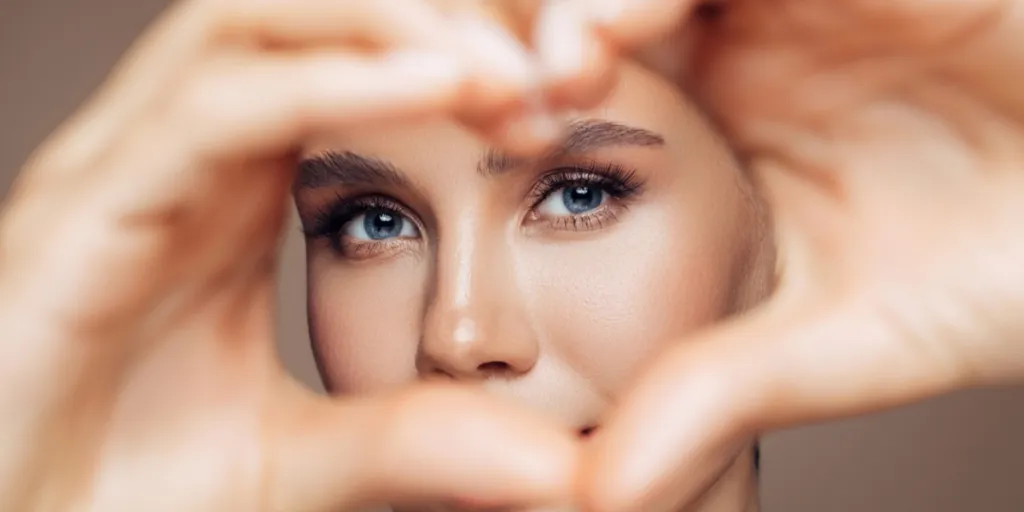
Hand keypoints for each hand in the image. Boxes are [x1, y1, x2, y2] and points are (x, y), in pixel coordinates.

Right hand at [0, 1, 576, 509]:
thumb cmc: (123, 500)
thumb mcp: (303, 464)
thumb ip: (418, 444)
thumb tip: (562, 468)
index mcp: (231, 195)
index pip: (348, 65)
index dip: (459, 62)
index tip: (566, 103)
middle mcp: (177, 162)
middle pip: (311, 17)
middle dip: (435, 17)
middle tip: (560, 60)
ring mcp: (123, 177)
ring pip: (254, 23)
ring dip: (393, 23)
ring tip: (509, 66)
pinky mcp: (79, 219)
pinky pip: (215, 112)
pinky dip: (331, 83)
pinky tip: (441, 84)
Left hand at [541, 1, 1023, 509]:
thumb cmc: (1005, 275)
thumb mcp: (841, 340)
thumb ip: (718, 391)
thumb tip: (598, 495)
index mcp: (720, 131)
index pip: (583, 98)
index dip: (520, 119)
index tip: (485, 164)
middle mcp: (741, 51)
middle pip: (593, 21)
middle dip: (533, 48)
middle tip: (492, 105)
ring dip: (591, 9)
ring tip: (563, 69)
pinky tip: (615, 27)